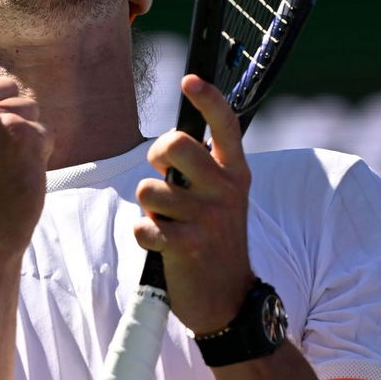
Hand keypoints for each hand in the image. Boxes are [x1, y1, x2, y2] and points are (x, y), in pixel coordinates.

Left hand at [133, 76, 252, 335]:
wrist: (229, 299)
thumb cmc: (216, 241)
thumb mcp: (224, 198)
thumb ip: (205, 169)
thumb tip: (174, 140)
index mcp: (236, 173)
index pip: (226, 125)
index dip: (207, 99)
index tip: (189, 80)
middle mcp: (226, 190)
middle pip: (176, 145)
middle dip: (157, 155)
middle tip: (162, 173)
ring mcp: (209, 219)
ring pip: (150, 190)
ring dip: (150, 207)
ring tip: (169, 223)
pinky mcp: (189, 247)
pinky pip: (144, 226)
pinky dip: (145, 235)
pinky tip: (161, 244)